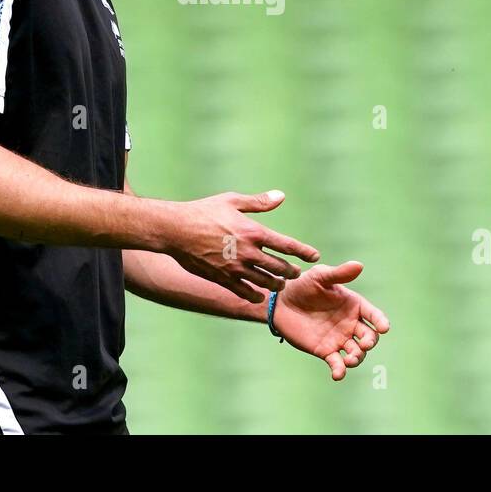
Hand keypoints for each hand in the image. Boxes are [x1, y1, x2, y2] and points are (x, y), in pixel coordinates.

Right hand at [166, 190, 320, 303]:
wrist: (176, 230)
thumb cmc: (204, 211)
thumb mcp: (232, 201)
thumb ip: (258, 202)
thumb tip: (280, 196)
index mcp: (253, 231)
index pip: (286, 245)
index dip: (303, 251)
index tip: (314, 255)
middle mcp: (248, 252)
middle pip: (279, 267)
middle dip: (291, 272)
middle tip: (295, 273)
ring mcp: (235, 268)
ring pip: (265, 282)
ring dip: (276, 284)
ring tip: (280, 284)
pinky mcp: (222, 279)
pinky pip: (244, 292)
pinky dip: (255, 295)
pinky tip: (259, 295)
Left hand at [272, 261, 389, 380]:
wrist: (281, 302)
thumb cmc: (302, 285)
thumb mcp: (320, 276)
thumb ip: (339, 274)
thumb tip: (359, 265)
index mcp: (353, 305)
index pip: (373, 315)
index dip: (380, 321)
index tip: (384, 328)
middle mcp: (350, 324)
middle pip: (369, 336)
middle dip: (370, 342)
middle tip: (364, 344)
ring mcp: (339, 339)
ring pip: (356, 352)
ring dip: (357, 358)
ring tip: (350, 360)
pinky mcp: (325, 351)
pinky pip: (337, 363)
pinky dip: (340, 370)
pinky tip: (337, 374)